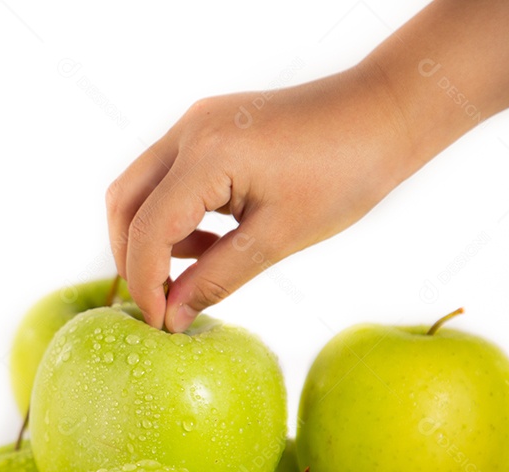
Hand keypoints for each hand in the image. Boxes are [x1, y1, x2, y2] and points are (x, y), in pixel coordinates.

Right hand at [106, 63, 408, 331]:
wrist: (384, 112)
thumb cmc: (346, 172)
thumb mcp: (279, 238)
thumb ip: (217, 279)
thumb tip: (173, 318)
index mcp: (208, 155)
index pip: (148, 229)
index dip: (145, 282)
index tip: (159, 322)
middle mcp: (189, 131)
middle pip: (124, 203)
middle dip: (132, 257)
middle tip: (157, 301)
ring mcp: (195, 124)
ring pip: (139, 189)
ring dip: (149, 237)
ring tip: (188, 275)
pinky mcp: (207, 128)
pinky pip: (167, 177)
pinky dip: (172, 216)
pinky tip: (208, 242)